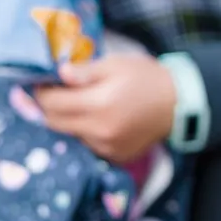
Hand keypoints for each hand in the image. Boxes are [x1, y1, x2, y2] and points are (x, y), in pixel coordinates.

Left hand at [34, 53, 175, 163]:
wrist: (179, 104)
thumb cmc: (146, 77)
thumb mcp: (115, 64)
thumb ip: (84, 71)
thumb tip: (58, 73)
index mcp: (99, 103)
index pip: (52, 104)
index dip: (41, 93)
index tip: (43, 83)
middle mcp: (99, 130)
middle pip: (54, 123)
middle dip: (49, 107)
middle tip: (55, 93)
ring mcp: (107, 147)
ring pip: (70, 135)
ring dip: (67, 120)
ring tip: (80, 104)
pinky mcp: (114, 156)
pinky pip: (87, 144)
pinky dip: (85, 131)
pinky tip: (98, 119)